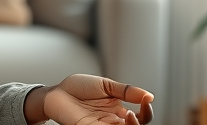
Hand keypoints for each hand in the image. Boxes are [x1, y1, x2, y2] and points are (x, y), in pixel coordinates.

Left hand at [24, 74, 153, 124]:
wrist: (57, 92)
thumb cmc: (78, 87)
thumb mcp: (106, 85)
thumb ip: (126, 91)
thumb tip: (149, 96)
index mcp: (118, 109)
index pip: (140, 117)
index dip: (146, 111)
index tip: (147, 101)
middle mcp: (112, 120)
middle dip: (139, 123)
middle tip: (134, 114)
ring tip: (129, 117)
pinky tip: (116, 122)